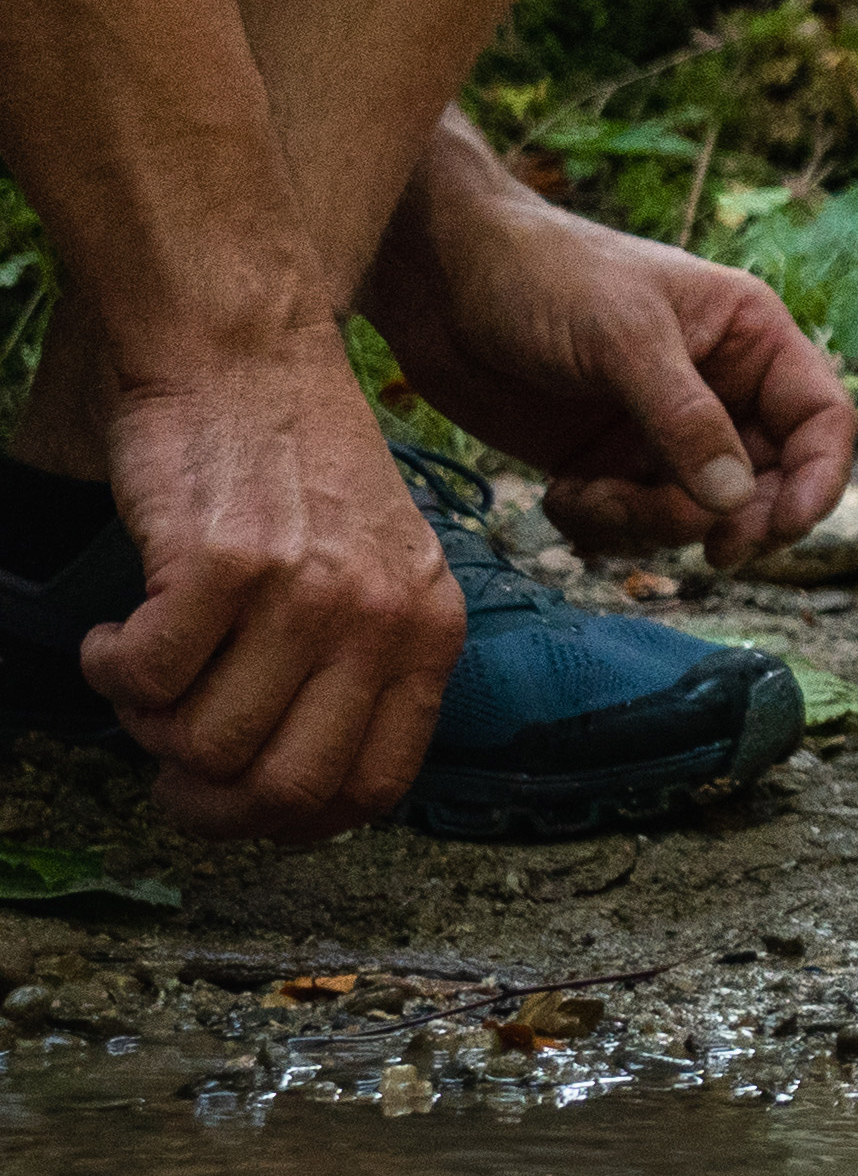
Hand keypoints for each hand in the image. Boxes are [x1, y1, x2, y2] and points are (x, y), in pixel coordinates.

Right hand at [88, 333, 459, 839]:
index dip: (290, 820)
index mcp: (429, 631)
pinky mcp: (220, 565)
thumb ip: (358, 668)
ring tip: (146, 669)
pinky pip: (143, 679)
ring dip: (150, 725)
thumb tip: (289, 790)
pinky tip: (116, 629)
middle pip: (284, 788)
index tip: (237, 798)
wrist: (247, 355)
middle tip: (166, 757)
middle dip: (208, 799)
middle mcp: (379, 618)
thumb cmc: (296, 471)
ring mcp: (303, 592)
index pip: (375, 787)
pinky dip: (110, 670)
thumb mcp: (378, 569)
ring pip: (205, 743)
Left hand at [368, 158, 854, 570]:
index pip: (822, 419)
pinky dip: (601, 527)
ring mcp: (661, 431)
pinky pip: (634, 525)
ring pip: (697, 514)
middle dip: (726, 518)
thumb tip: (736, 503)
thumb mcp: (623, 337)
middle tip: (701, 549)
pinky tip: (559, 495)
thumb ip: (685, 420)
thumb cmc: (540, 276)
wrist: (436, 280)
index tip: (780, 527)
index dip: (818, 479)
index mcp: (751, 339)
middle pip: (766, 482)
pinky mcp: (606, 464)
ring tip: (587, 499)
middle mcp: (720, 390)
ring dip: (648, 525)